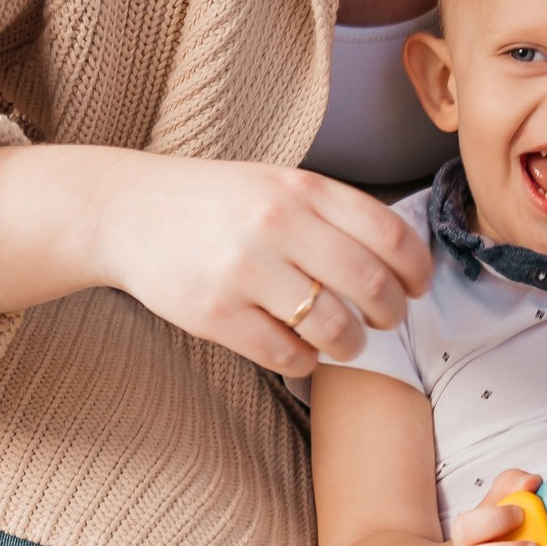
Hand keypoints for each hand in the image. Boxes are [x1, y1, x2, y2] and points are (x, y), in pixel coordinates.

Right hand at [92, 153, 432, 377]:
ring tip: (345, 341)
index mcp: (302, 189)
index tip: (418, 287)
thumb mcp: (279, 184)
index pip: (390, 235)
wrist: (128, 211)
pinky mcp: (214, 314)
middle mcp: (278, 225)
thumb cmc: (218, 202)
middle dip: (391, 313)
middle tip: (385, 320)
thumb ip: (333, 213)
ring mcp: (244, 271)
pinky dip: (304, 361)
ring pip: (334, 328)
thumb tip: (402, 261)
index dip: (417, 270)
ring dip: (351, 344)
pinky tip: (299, 351)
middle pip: (371, 285)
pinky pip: (285, 355)